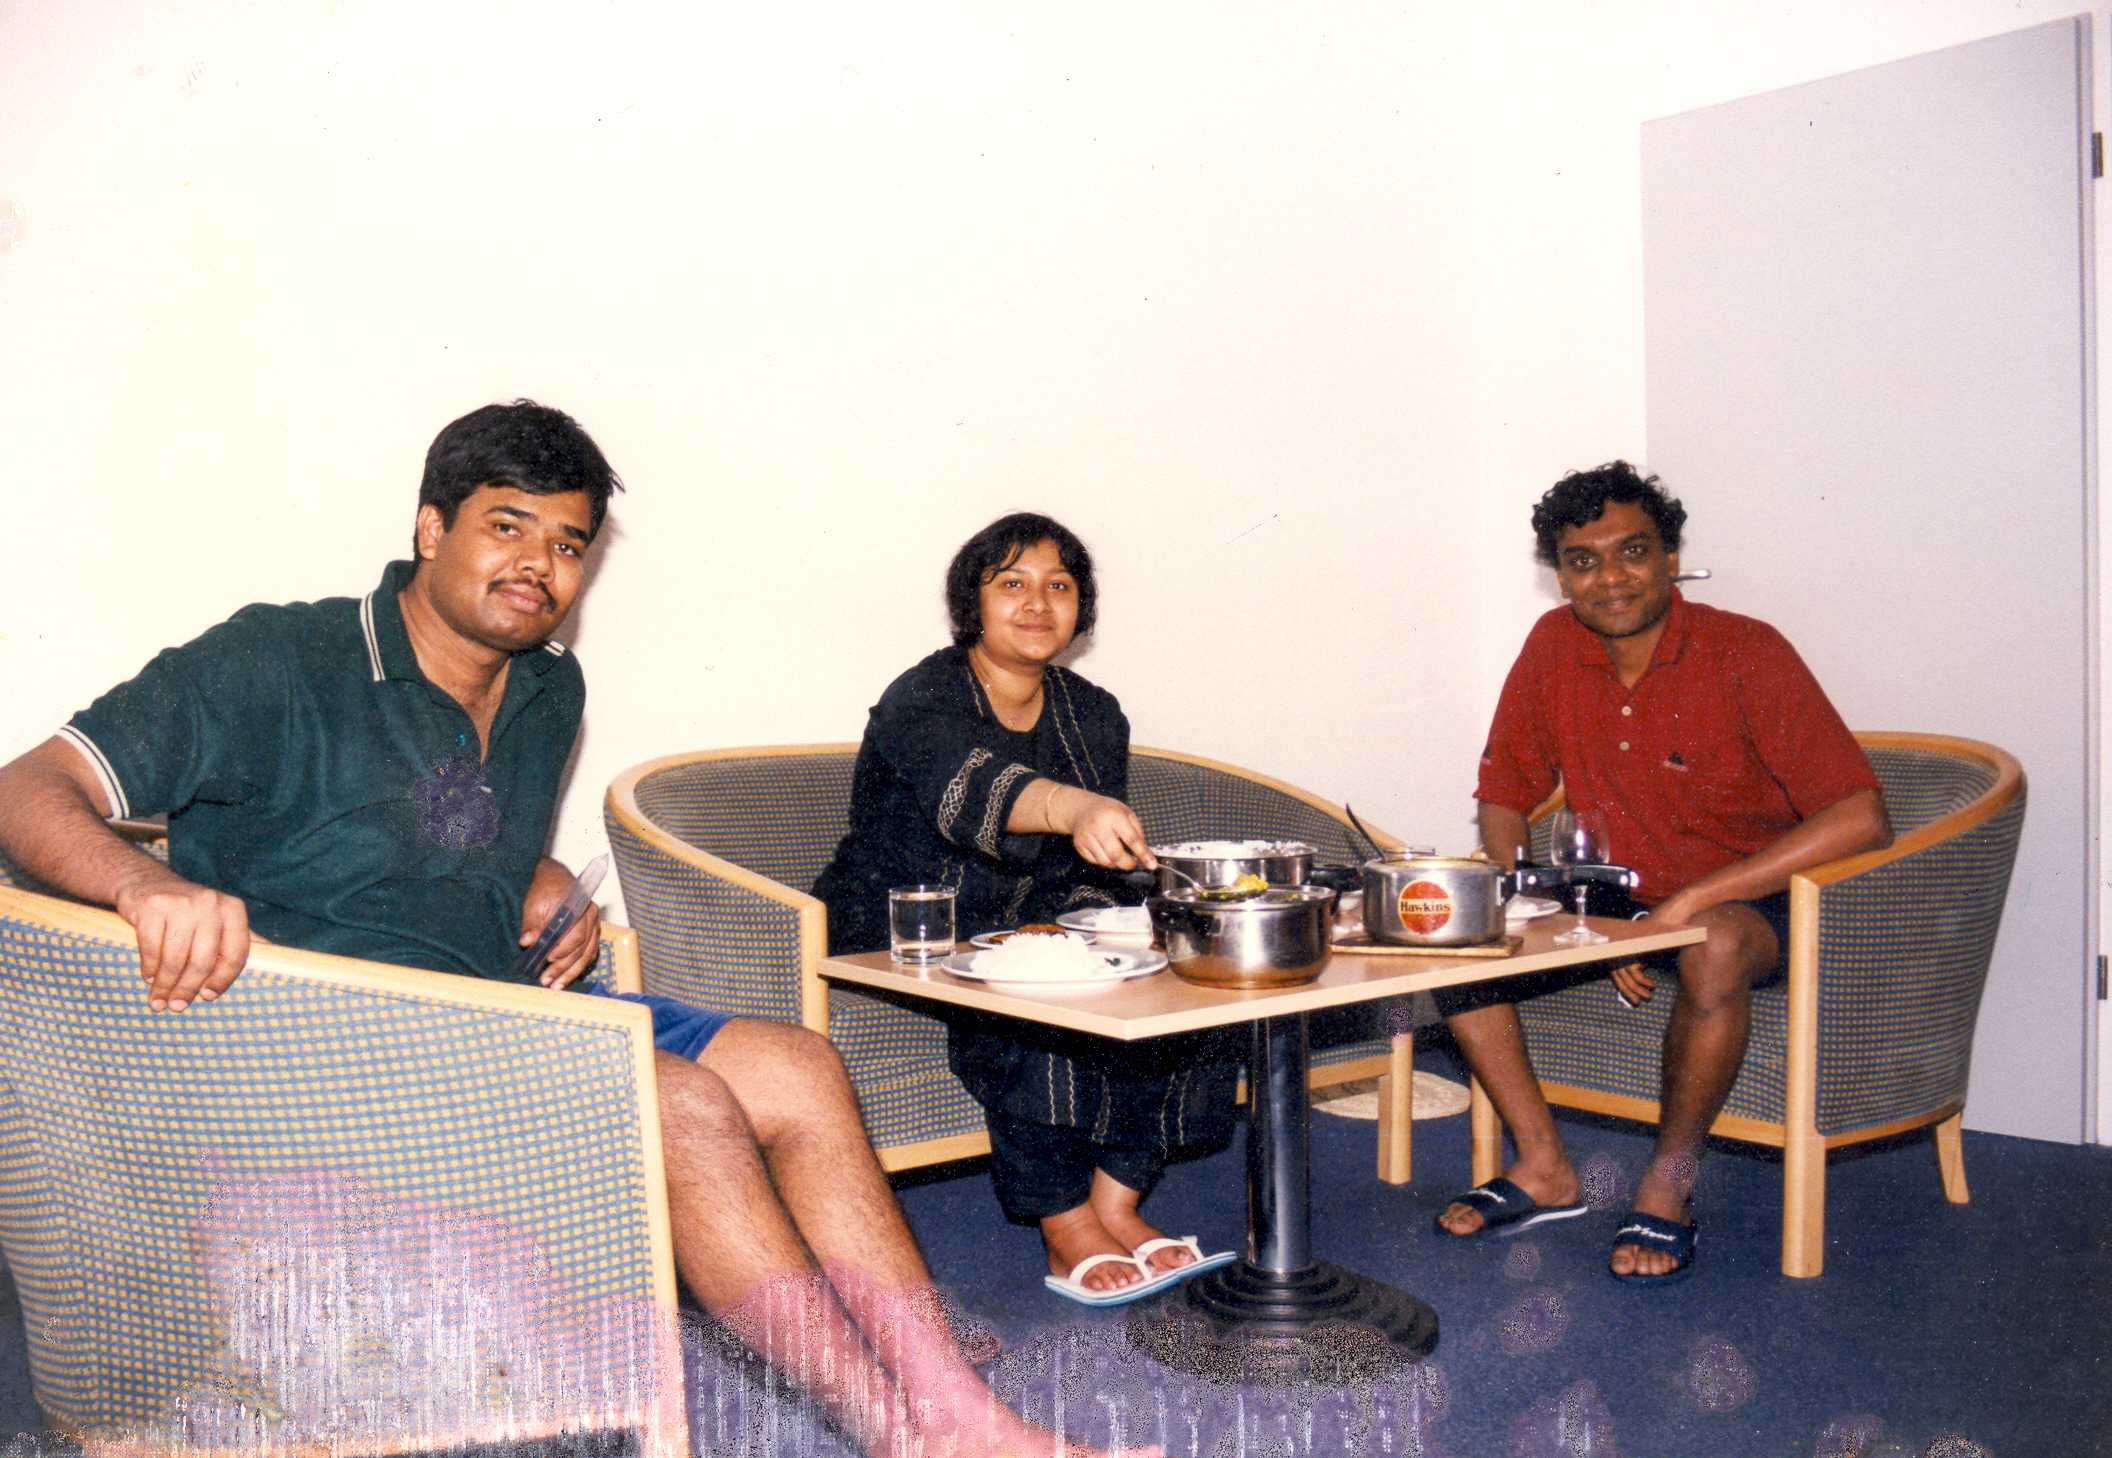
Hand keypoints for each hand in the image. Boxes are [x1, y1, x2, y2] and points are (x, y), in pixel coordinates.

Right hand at [113, 872, 250, 1011]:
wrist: (147, 881)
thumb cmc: (189, 910)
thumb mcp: (219, 918)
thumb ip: (240, 939)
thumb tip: (274, 960)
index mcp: (233, 909)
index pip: (235, 954)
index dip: (223, 980)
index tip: (209, 997)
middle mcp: (210, 904)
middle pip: (203, 960)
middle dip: (188, 989)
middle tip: (177, 1007)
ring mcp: (181, 904)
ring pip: (175, 958)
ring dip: (165, 985)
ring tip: (158, 1000)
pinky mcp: (153, 907)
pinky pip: (152, 948)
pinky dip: (150, 968)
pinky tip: (148, 977)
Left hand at [520, 861, 602, 988]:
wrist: (551, 876)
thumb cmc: (544, 886)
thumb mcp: (533, 902)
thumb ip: (531, 923)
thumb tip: (527, 942)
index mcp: (579, 906)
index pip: (576, 935)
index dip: (563, 950)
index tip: (548, 959)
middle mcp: (591, 916)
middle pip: (582, 948)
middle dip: (565, 967)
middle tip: (548, 980)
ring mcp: (593, 924)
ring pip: (587, 953)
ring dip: (572, 971)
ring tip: (557, 985)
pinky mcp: (590, 932)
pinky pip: (589, 952)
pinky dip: (579, 966)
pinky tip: (567, 977)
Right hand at [1065, 791, 1154, 871]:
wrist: (1082, 809)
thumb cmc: (1108, 811)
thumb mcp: (1127, 814)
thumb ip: (1138, 833)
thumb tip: (1147, 854)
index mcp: (1114, 815)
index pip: (1132, 839)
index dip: (1143, 854)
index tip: (1151, 864)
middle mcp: (1099, 826)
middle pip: (1116, 854)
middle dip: (1128, 864)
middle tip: (1133, 863)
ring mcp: (1087, 836)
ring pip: (1105, 861)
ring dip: (1116, 864)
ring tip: (1119, 856)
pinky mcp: (1079, 845)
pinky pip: (1095, 862)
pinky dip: (1104, 862)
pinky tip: (1106, 852)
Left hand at [1611, 891, 1700, 1006]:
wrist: (1670, 921)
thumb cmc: (1662, 937)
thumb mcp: (1650, 952)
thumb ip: (1643, 963)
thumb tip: (1639, 981)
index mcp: (1622, 950)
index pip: (1616, 974)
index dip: (1624, 989)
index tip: (1633, 1000)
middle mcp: (1620, 949)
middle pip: (1618, 977)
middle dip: (1629, 992)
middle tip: (1638, 1002)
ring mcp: (1625, 948)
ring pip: (1625, 976)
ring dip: (1637, 989)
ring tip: (1648, 997)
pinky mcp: (1633, 948)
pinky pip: (1633, 971)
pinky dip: (1642, 981)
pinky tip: (1652, 985)